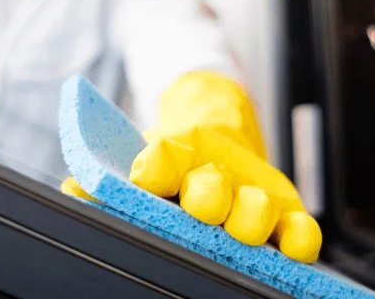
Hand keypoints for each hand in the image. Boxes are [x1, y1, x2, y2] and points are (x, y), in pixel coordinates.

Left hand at [63, 70, 321, 262]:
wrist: (220, 126)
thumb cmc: (175, 157)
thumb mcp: (139, 157)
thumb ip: (103, 177)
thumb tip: (73, 189)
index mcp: (176, 155)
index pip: (164, 158)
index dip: (157, 167)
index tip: (146, 177)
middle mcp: (216, 172)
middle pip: (212, 188)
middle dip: (208, 197)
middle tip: (201, 207)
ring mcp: (253, 190)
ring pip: (258, 206)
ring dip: (250, 217)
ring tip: (242, 232)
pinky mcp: (286, 208)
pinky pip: (301, 226)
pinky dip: (300, 238)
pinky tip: (291, 248)